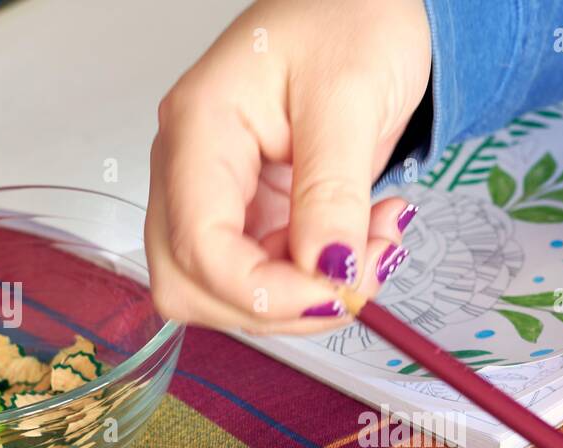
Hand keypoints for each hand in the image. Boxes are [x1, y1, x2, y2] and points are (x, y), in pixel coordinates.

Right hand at [146, 0, 430, 334]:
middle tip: (359, 273)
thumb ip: (333, 191)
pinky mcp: (250, 215)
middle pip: (194, 284)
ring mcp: (217, 196)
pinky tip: (359, 242)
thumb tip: (328, 271)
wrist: (368, 5)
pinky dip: (316, 281)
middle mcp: (191, 167)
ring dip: (305, 296)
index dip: (264, 291)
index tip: (337, 290)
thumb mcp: (351, 98)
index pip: (197, 247)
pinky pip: (267, 278)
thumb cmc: (352, 19)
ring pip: (228, 294)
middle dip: (281, 303)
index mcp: (199, 127)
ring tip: (371, 245)